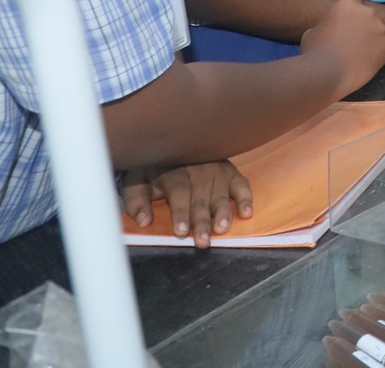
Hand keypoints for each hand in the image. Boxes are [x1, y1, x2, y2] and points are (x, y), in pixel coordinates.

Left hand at [121, 161, 251, 247]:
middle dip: (202, 221)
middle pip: (201, 198)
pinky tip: (247, 213)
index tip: (181, 232)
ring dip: (223, 212)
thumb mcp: (138, 181)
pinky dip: (246, 198)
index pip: (179, 192)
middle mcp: (197, 169)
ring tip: (222, 228)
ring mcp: (217, 170)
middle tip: (203, 241)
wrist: (176, 143)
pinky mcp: (231, 172)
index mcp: (173, 171)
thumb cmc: (155, 171)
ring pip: (220, 194)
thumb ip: (137, 201)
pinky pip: (242, 185)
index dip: (180, 212)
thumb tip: (144, 221)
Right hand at [300, 0, 384, 96]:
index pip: (354, 4)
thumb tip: (328, 29)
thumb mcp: (312, 31)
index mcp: (348, 4)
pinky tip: (365, 61)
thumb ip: (326, 25)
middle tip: (352, 41)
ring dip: (371, 39)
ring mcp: (380, 28)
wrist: (327, 72)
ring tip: (358, 54)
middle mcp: (368, 12)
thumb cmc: (315, 51)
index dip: (349, 16)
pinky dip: (377, 52)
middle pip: (368, 16)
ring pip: (377, 31)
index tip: (346, 26)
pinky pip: (383, 46)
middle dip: (362, 26)